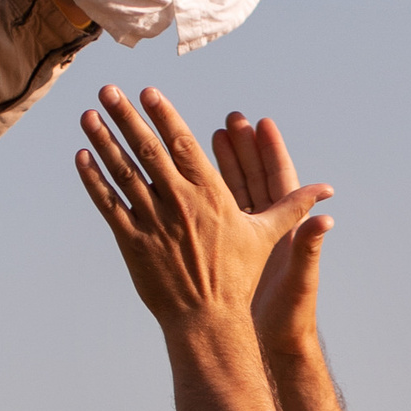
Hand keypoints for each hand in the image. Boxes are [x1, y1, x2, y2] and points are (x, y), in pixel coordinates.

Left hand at [76, 87, 330, 332]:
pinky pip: (108, 203)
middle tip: (108, 90)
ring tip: (89, 115)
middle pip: (147, 149)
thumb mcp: (267, 236)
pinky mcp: (132, 241)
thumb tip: (327, 191)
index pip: (183, 144)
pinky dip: (94, 179)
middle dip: (125, 116)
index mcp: (209, 194)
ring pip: (123, 171)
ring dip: (104, 140)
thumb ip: (292, 207)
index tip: (147, 93)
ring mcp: (152, 220)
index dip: (164, 115)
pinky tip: (82, 156)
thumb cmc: (239, 277)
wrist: (208, 319)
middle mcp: (179, 201)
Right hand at [210, 112, 330, 345]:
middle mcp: (264, 228)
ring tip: (206, 137)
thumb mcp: (299, 278)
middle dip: (240, 148)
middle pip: (251, 178)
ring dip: (219, 166)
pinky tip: (181, 177)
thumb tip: (326, 218)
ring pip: (229, 193)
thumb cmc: (290, 315)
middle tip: (229, 120)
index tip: (260, 123)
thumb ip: (309, 246)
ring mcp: (242, 237)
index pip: (278, 179)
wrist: (271, 343)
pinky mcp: (223, 249)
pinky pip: (210, 216)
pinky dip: (198, 195)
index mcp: (286, 228)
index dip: (269, 151)